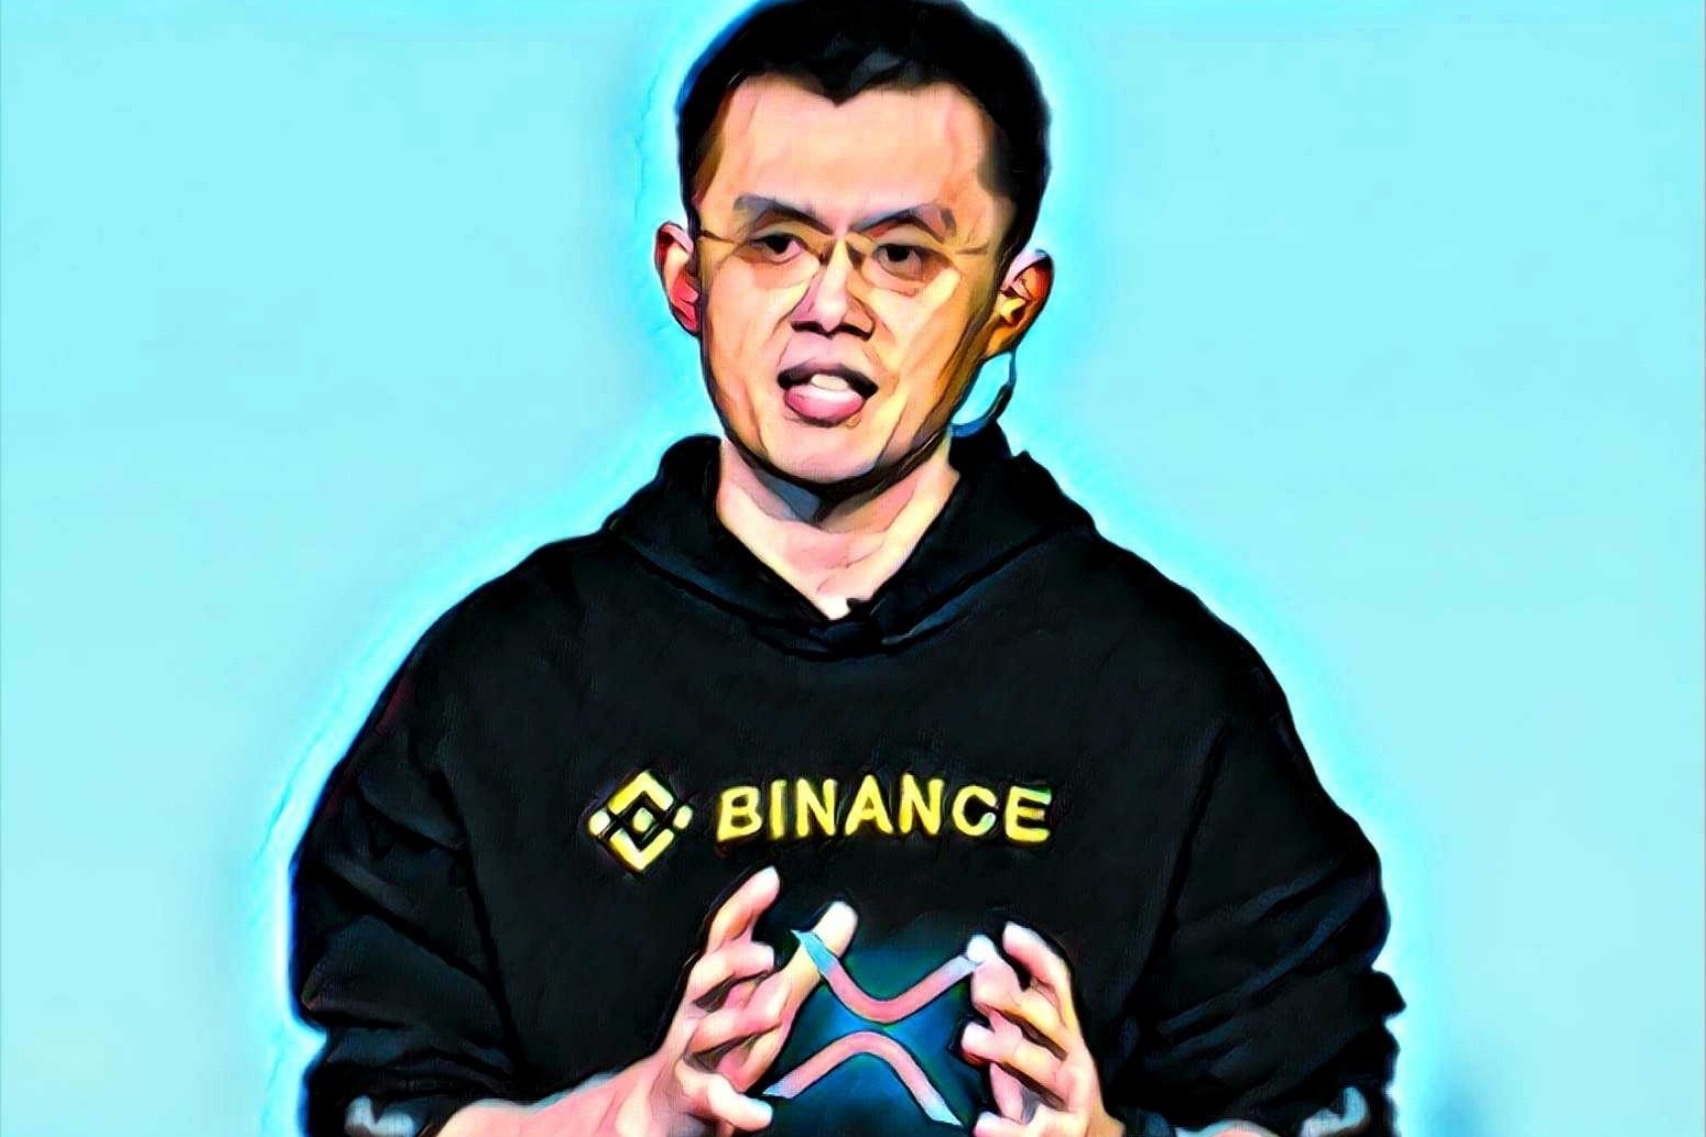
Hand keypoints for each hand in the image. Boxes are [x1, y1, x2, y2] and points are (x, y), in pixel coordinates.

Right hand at [599, 866, 856, 1136]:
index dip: (744, 907)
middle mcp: (697, 1012)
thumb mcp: (755, 999)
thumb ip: (799, 961)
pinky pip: (713, 1099)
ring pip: (707, 1034)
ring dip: (738, 1022)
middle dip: (734, 964)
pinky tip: (761, 1114)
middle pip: (705, 977)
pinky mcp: (693, 1097)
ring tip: (775, 1012)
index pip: (724, 937)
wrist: (665, 1105)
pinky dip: (735, 1106)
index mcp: (714, 984)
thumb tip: (844, 913)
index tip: (770, 878)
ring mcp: (690, 1054)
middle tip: (770, 956)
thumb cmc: (723, 1041)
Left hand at [959, 924, 1121, 1136]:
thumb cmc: (1051, 1084)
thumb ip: (1010, 1001)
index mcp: (1064, 1029)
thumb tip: (981, 952)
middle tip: (977, 985)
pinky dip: (1009, 1128)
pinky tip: (983, 1122)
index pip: (1056, 984)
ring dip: (1006, 1049)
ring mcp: (1071, 1093)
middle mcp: (1072, 1055)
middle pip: (1046, 1020)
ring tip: (969, 1039)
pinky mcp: (1063, 1131)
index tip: (1008, 934)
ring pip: (1041, 1067)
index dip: (1036, 956)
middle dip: (1014, 1000)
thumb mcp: (1036, 1041)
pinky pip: (1037, 1129)